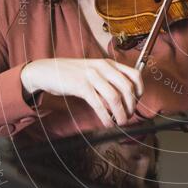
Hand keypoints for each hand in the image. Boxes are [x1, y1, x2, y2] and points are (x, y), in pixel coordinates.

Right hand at [21, 58, 143, 127]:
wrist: (47, 71)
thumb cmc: (72, 74)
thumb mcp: (94, 71)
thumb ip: (109, 80)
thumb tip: (125, 98)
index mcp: (109, 63)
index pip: (134, 75)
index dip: (140, 90)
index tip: (137, 101)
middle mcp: (103, 67)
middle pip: (127, 88)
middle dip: (131, 106)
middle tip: (129, 116)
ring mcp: (92, 76)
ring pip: (114, 98)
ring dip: (121, 114)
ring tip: (120, 122)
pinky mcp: (81, 86)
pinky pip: (99, 104)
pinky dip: (106, 117)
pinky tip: (108, 123)